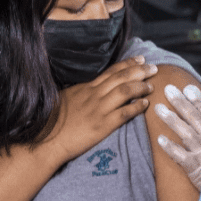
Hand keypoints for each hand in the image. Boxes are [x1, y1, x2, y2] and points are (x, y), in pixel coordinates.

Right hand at [43, 56, 157, 164]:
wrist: (46, 140)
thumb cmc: (52, 122)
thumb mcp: (66, 99)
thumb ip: (80, 92)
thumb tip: (90, 88)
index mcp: (86, 88)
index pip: (111, 72)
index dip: (128, 64)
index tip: (141, 59)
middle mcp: (94, 95)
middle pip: (121, 78)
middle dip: (140, 71)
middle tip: (154, 68)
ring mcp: (98, 110)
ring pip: (125, 91)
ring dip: (141, 86)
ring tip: (152, 86)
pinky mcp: (102, 125)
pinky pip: (124, 113)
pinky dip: (137, 107)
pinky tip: (146, 104)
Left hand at [154, 84, 200, 189]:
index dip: (197, 98)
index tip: (188, 89)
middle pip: (192, 114)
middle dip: (179, 101)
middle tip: (168, 90)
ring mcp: (199, 149)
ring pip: (181, 129)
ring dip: (169, 117)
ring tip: (158, 108)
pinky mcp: (192, 165)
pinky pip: (177, 153)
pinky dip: (168, 146)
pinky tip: (160, 139)